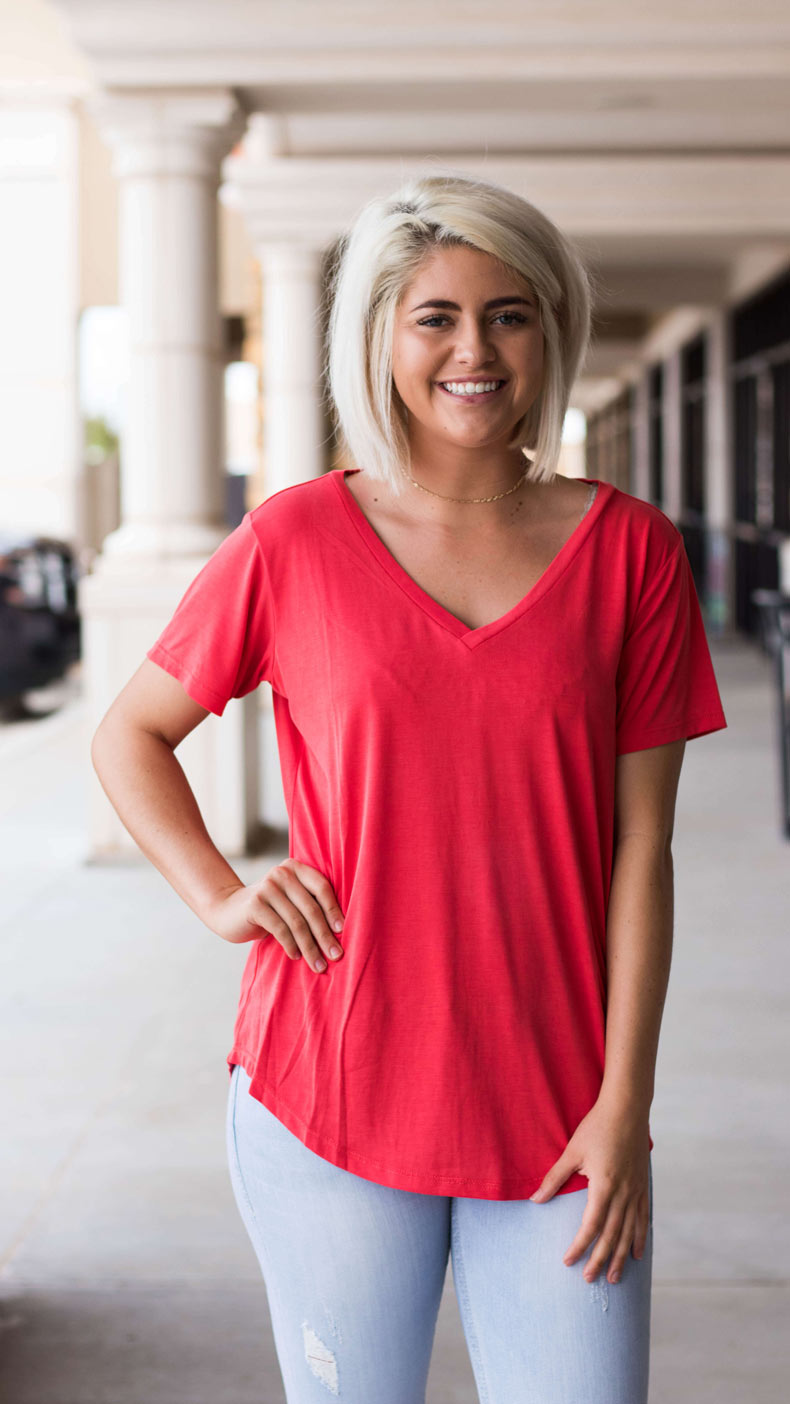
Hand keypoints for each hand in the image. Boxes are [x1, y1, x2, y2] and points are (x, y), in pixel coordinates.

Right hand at [207, 858, 344, 973]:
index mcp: (295, 868)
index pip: (322, 887)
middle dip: (325, 935)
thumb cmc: (268, 909)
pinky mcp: (255, 904)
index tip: (343, 932)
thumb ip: (309, 904)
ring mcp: (267, 887)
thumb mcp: (289, 900)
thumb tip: (341, 930)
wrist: (227, 910)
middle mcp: (282, 873)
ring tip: (318, 964)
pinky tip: (296, 956)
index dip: (334, 910)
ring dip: (310, 947)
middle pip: (311, 908)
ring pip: (297, 922)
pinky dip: (291, 945)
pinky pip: (280, 929)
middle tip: (336, 955)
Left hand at [528, 1096, 649, 1285]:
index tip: (568, 1262)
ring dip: (620, 1256)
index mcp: (604, 1186)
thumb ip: (554, 1178)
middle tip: (590, 1280)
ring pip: (629, 1232)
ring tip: (613, 1278)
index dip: (580, 1246)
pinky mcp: (643, 1186)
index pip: (590, 1225)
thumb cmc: (597, 1127)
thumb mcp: (572, 1152)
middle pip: (611, 1235)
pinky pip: (643, 1219)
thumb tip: (535, 1200)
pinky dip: (640, 1238)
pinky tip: (636, 1254)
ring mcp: (636, 1191)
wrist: (627, 1109)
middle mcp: (624, 1193)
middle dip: (599, 1259)